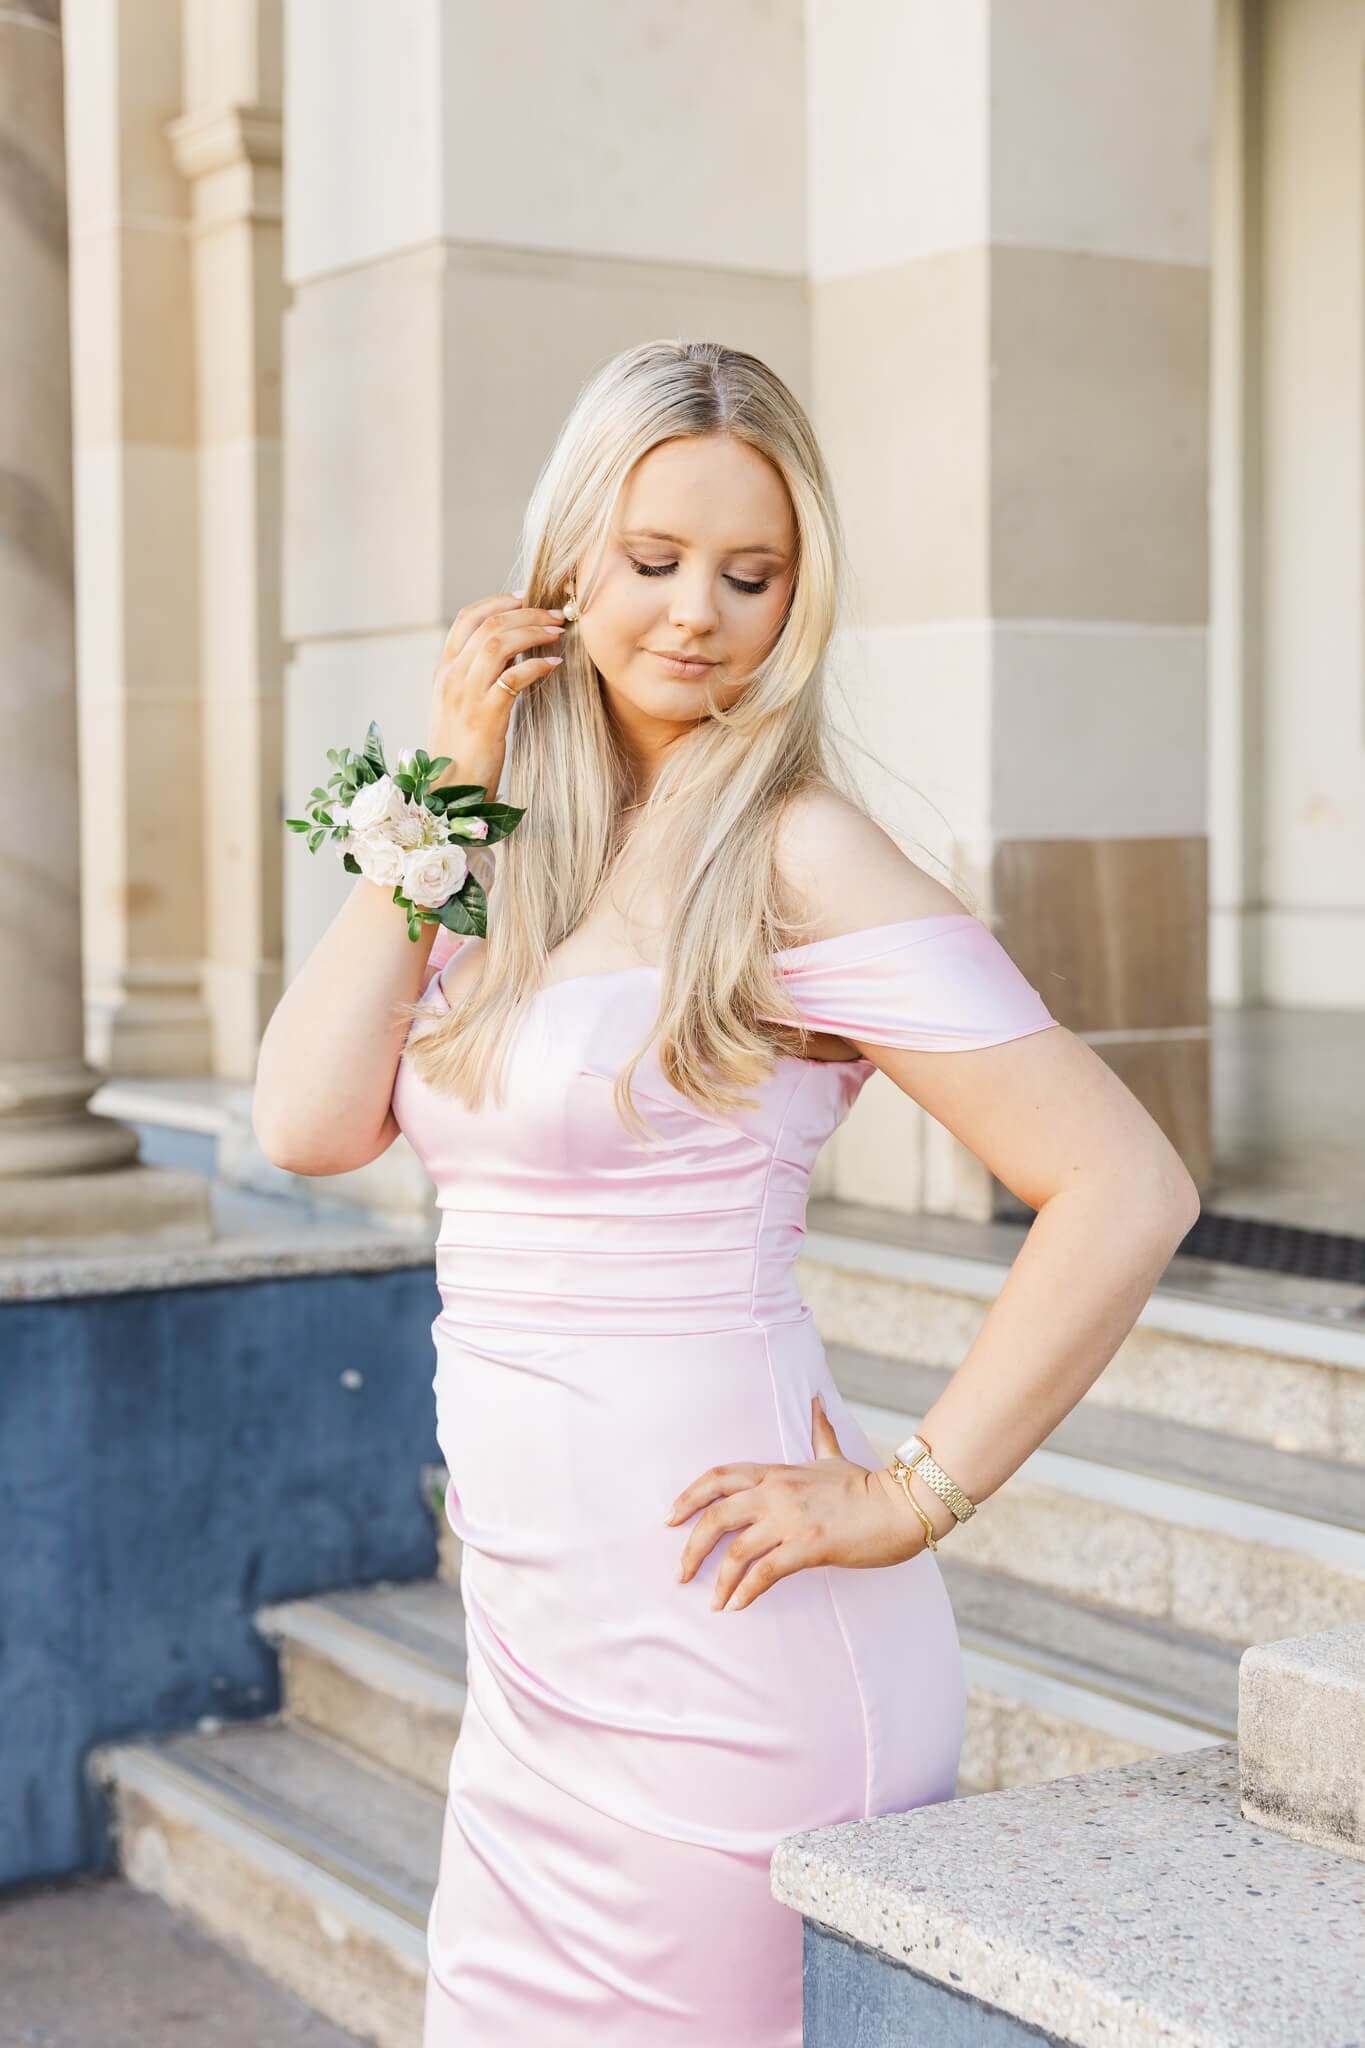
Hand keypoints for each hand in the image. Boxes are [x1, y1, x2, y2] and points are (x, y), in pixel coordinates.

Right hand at [428, 591, 567, 794]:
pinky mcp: (485, 717)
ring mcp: (466, 696)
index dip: (496, 602)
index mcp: (444, 672)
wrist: (448, 791)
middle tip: (554, 615)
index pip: (465, 619)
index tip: (524, 598)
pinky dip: (536, 665)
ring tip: (557, 632)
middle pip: (489, 626)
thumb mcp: (461, 706)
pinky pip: (514, 678)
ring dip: (533, 632)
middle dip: (526, 614)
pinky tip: (554, 664)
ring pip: (499, 644)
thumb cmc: (462, 751)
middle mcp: (451, 678)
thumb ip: (477, 677)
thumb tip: (511, 652)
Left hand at [666, 1393, 928, 1611]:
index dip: (688, 1496)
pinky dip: (745, 1592)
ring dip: (717, 1580)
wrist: (901, 1505)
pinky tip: (737, 1606)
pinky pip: (764, 1572)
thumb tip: (816, 1402)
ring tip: (712, 1601)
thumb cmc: (867, 1485)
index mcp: (776, 1472)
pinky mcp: (808, 1547)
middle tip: (681, 1572)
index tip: (671, 1519)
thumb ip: (819, 1432)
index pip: (718, 1477)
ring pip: (735, 1550)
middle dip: (690, 1546)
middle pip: (715, 1516)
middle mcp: (776, 1493)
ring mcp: (790, 1520)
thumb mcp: (832, 1456)